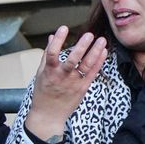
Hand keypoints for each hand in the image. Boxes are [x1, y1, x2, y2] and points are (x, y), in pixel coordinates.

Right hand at [24, 26, 107, 143]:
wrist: (49, 115)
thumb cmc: (43, 93)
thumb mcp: (40, 73)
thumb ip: (47, 55)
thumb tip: (52, 37)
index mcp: (49, 72)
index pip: (52, 53)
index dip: (58, 40)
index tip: (63, 28)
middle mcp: (62, 77)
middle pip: (72, 60)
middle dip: (82, 46)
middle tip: (89, 34)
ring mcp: (73, 83)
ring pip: (86, 66)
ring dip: (95, 52)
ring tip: (101, 40)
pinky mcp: (83, 88)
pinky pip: (92, 74)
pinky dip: (98, 62)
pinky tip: (103, 52)